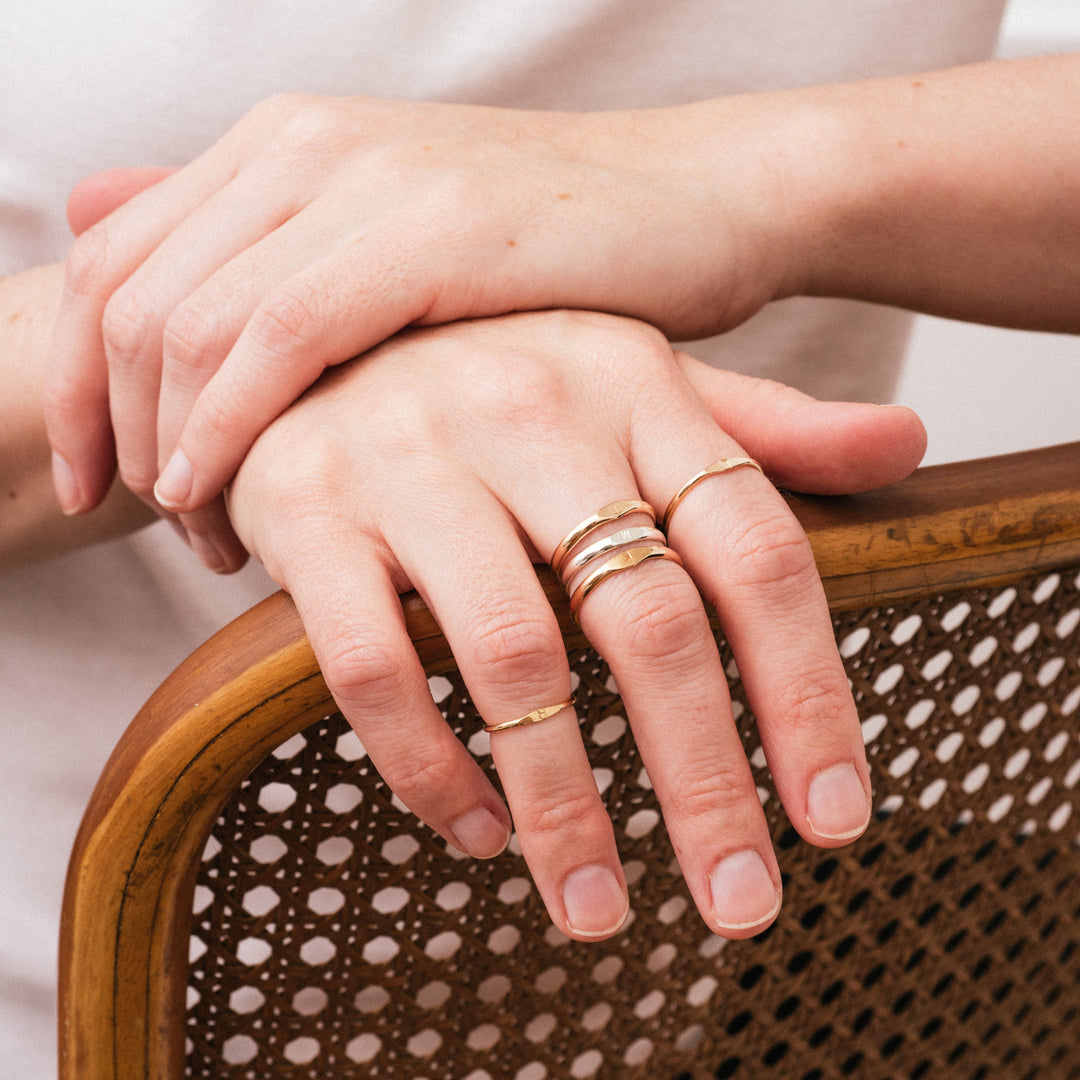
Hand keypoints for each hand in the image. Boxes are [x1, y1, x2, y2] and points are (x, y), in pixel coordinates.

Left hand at [44, 93, 798, 531]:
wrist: (697, 202)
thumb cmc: (553, 255)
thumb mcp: (401, 249)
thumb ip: (274, 253)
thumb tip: (115, 218)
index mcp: (284, 146)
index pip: (115, 259)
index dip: (77, 378)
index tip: (96, 479)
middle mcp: (304, 145)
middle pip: (127, 296)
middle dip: (109, 426)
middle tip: (154, 527)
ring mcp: (367, 178)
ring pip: (187, 320)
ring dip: (174, 445)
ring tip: (212, 537)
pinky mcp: (433, 231)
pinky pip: (284, 334)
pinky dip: (236, 424)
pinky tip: (239, 499)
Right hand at [227, 308, 924, 940]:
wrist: (310, 340)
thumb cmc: (495, 376)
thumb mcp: (630, 377)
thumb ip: (757, 425)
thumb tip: (905, 445)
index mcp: (632, 383)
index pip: (754, 547)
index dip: (807, 691)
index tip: (834, 820)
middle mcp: (529, 412)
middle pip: (649, 620)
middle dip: (704, 782)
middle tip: (738, 903)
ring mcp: (411, 459)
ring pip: (513, 659)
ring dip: (565, 807)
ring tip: (598, 907)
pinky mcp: (308, 512)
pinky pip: (374, 666)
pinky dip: (430, 768)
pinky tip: (476, 828)